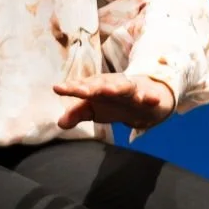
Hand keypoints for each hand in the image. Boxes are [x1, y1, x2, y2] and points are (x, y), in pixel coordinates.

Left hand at [54, 73, 176, 129]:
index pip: (81, 87)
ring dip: (117, 88)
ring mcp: (130, 90)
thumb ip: (76, 114)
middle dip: (91, 87)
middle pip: (100, 85)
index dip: (70, 88)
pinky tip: (151, 99)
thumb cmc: (113, 102)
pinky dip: (149, 97)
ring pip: (124, 88)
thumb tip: (60, 123)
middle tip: (82, 91)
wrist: (144, 97)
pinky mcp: (147, 96)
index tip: (57, 88)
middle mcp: (112, 86)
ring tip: (110, 90)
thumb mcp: (93, 109)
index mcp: (96, 88)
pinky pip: (149, 96)